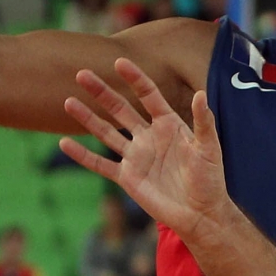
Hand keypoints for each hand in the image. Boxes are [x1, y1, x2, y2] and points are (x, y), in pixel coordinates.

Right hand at [60, 59, 229, 238]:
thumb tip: (201, 93)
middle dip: (101, 92)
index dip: (134, 78)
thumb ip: (203, 122)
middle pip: (120, 109)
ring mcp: (136, 156)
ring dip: (87, 118)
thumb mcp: (209, 148)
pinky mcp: (127, 177)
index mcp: (169, 124)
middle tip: (81, 74)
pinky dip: (82, 155)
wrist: (200, 213)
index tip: (119, 62)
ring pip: (106, 132)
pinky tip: (64, 144)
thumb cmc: (210, 179)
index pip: (148, 95)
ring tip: (68, 102)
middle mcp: (149, 136)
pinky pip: (100, 164)